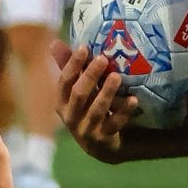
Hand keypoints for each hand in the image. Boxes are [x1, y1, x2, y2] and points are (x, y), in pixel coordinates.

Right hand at [53, 40, 135, 160]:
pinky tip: (133, 99)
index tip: (84, 48)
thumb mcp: (77, 90)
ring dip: (106, 92)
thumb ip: (68, 68)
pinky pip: (114, 124)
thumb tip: (54, 42)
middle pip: (78, 95)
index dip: (72, 65)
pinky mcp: (103, 139)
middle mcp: (71, 116)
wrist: (102, 145)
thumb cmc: (88, 110)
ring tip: (117, 76)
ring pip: (96, 110)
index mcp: (62, 102)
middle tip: (103, 59)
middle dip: (89, 76)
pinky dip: (123, 112)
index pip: (64, 82)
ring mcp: (86, 129)